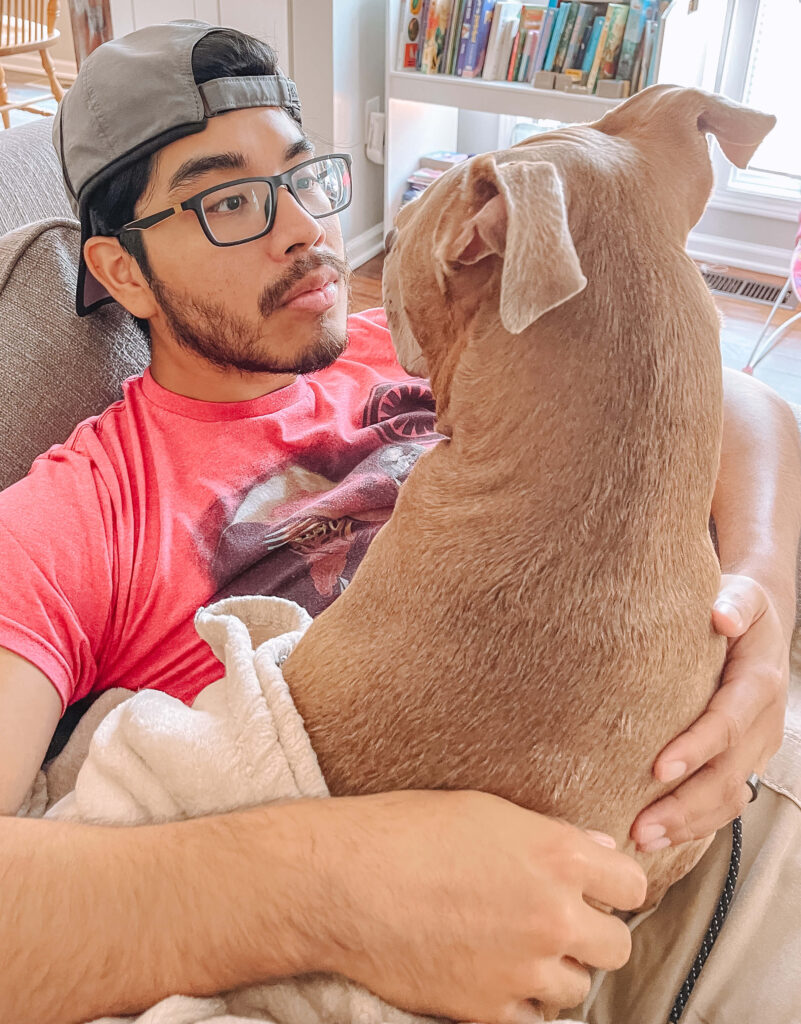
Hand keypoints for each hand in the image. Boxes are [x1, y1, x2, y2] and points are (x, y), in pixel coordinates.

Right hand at [313, 789, 646, 1023]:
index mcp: (557, 856)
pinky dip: (525, 1003)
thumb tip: (598, 853)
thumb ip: (552, 837)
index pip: (631, 886)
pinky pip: (536, 1020)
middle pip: (617, 947)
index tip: (598, 889)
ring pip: (579, 989)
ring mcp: (524, 969)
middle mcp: (552, 915)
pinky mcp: (489, 1010)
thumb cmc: (409, 831)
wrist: (344, 881)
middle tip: (561, 922)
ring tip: (522, 948)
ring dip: (559, 971)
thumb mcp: (487, 812)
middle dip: (594, 934)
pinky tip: (499, 975)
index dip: (616, 887)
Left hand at [632, 574, 786, 851]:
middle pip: (727, 775)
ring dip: (688, 824)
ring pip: (729, 797)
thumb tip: (719, 616)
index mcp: (758, 682)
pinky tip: (662, 836)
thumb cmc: (739, 606)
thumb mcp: (742, 593)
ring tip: (642, 839)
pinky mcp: (746, 759)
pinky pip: (727, 799)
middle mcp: (762, 722)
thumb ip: (733, 602)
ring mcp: (757, 747)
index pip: (726, 723)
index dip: (696, 748)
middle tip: (640, 826)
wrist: (760, 622)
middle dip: (685, 805)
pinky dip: (697, 823)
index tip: (657, 768)